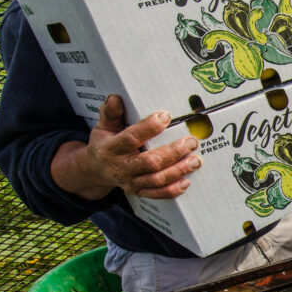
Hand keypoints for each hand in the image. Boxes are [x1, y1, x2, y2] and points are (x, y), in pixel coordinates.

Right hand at [51, 95, 201, 199]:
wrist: (95, 170)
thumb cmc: (105, 143)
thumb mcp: (104, 127)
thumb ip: (111, 113)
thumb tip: (115, 98)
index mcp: (111, 148)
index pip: (131, 138)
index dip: (148, 128)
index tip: (166, 116)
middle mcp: (121, 167)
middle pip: (150, 162)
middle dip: (173, 152)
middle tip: (192, 142)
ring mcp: (130, 182)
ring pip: (156, 179)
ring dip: (178, 171)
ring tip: (195, 161)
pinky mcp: (138, 192)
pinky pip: (156, 194)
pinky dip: (172, 190)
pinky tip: (186, 181)